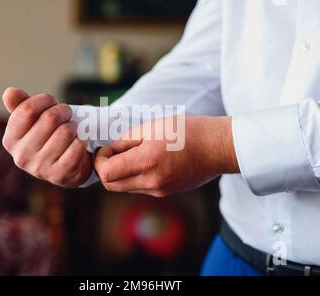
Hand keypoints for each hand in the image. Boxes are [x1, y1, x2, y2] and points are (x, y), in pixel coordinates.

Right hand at [2, 87, 91, 187]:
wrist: (67, 167)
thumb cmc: (48, 137)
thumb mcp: (33, 121)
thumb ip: (21, 105)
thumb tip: (9, 92)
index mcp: (10, 140)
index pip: (27, 110)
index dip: (44, 100)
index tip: (52, 101)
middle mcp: (21, 156)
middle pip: (49, 118)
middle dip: (63, 111)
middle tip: (67, 114)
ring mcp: (40, 168)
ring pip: (66, 132)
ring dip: (74, 126)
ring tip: (72, 129)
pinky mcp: (60, 175)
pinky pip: (77, 148)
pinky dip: (81, 141)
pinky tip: (78, 142)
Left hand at [94, 116, 238, 196]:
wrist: (218, 148)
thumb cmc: (189, 131)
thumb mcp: (153, 126)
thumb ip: (127, 140)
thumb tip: (111, 149)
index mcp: (147, 161)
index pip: (106, 173)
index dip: (100, 160)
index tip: (107, 148)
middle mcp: (151, 181)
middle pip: (111, 185)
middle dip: (106, 169)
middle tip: (113, 152)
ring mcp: (159, 190)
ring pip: (124, 188)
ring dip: (120, 173)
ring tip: (133, 153)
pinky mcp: (165, 193)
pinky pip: (139, 188)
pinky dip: (134, 176)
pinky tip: (146, 160)